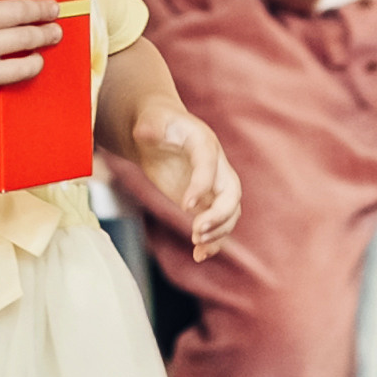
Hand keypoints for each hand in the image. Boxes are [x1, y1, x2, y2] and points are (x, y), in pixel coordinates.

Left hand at [129, 104, 240, 259]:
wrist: (161, 131)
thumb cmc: (157, 124)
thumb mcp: (151, 120)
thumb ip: (149, 127)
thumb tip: (143, 132)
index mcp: (204, 143)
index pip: (209, 166)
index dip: (201, 186)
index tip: (184, 206)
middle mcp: (217, 166)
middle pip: (232, 193)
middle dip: (219, 215)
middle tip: (197, 231)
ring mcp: (215, 186)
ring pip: (231, 213)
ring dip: (219, 232)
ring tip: (197, 246)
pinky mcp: (207, 201)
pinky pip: (219, 224)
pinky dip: (214, 242)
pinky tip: (199, 256)